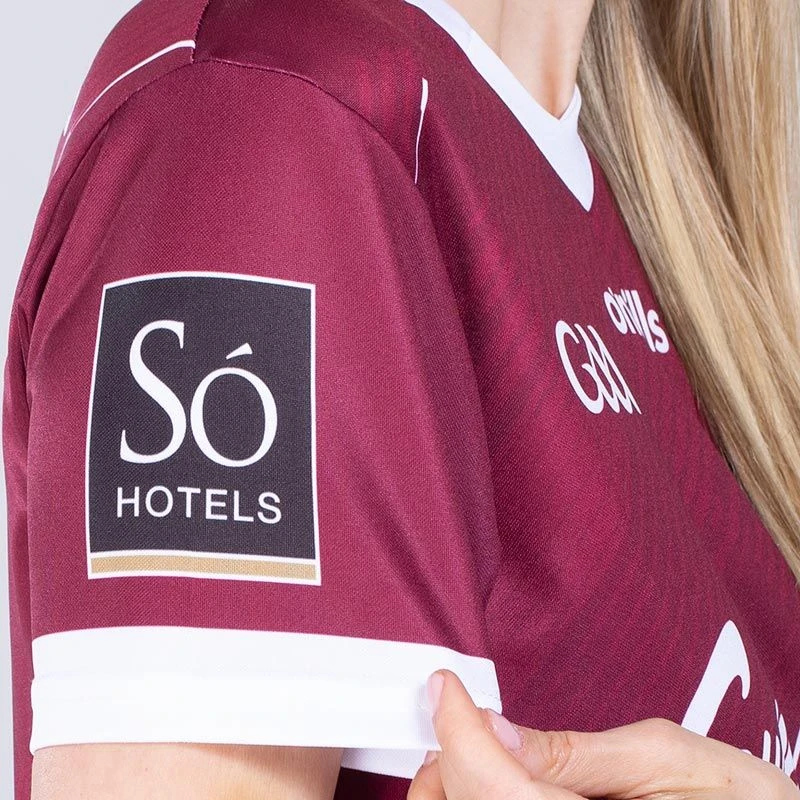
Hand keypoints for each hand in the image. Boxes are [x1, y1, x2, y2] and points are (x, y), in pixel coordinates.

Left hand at [408, 669, 798, 799]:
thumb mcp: (663, 757)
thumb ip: (572, 751)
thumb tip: (495, 728)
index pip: (493, 787)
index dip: (457, 730)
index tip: (443, 686)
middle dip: (445, 763)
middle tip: (451, 714)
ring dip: (454, 785)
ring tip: (467, 744)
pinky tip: (488, 776)